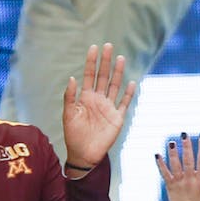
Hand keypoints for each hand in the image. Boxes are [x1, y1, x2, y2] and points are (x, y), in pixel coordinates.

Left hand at [62, 43, 136, 171]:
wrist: (83, 154)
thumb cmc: (73, 135)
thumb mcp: (68, 115)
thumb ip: (70, 97)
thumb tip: (72, 78)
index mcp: (85, 98)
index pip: (89, 76)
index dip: (91, 62)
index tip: (94, 48)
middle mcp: (98, 100)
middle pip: (103, 77)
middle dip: (106, 62)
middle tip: (108, 46)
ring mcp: (108, 108)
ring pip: (115, 86)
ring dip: (118, 73)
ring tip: (121, 58)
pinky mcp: (117, 118)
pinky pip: (124, 103)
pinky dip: (128, 93)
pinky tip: (131, 82)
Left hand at [157, 133, 199, 200]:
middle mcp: (190, 180)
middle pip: (188, 159)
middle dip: (187, 146)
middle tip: (184, 134)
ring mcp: (179, 183)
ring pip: (175, 165)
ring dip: (173, 152)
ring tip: (172, 142)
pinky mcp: (170, 187)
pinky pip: (164, 174)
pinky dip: (160, 164)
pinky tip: (157, 155)